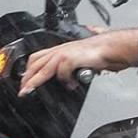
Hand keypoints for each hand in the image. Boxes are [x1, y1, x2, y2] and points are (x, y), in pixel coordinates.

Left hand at [17, 29, 137, 95]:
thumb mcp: (84, 57)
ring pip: (44, 68)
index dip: (30, 69)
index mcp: (62, 49)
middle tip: (23, 90)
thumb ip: (76, 63)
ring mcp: (65, 53)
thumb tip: (76, 73)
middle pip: (36, 62)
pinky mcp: (71, 59)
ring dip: (35, 81)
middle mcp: (61, 50)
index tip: (25, 81)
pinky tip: (71, 85)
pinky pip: (62, 73)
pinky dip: (65, 81)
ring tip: (29, 91)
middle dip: (27, 77)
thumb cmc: (103, 52)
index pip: (38, 57)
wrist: (114, 47)